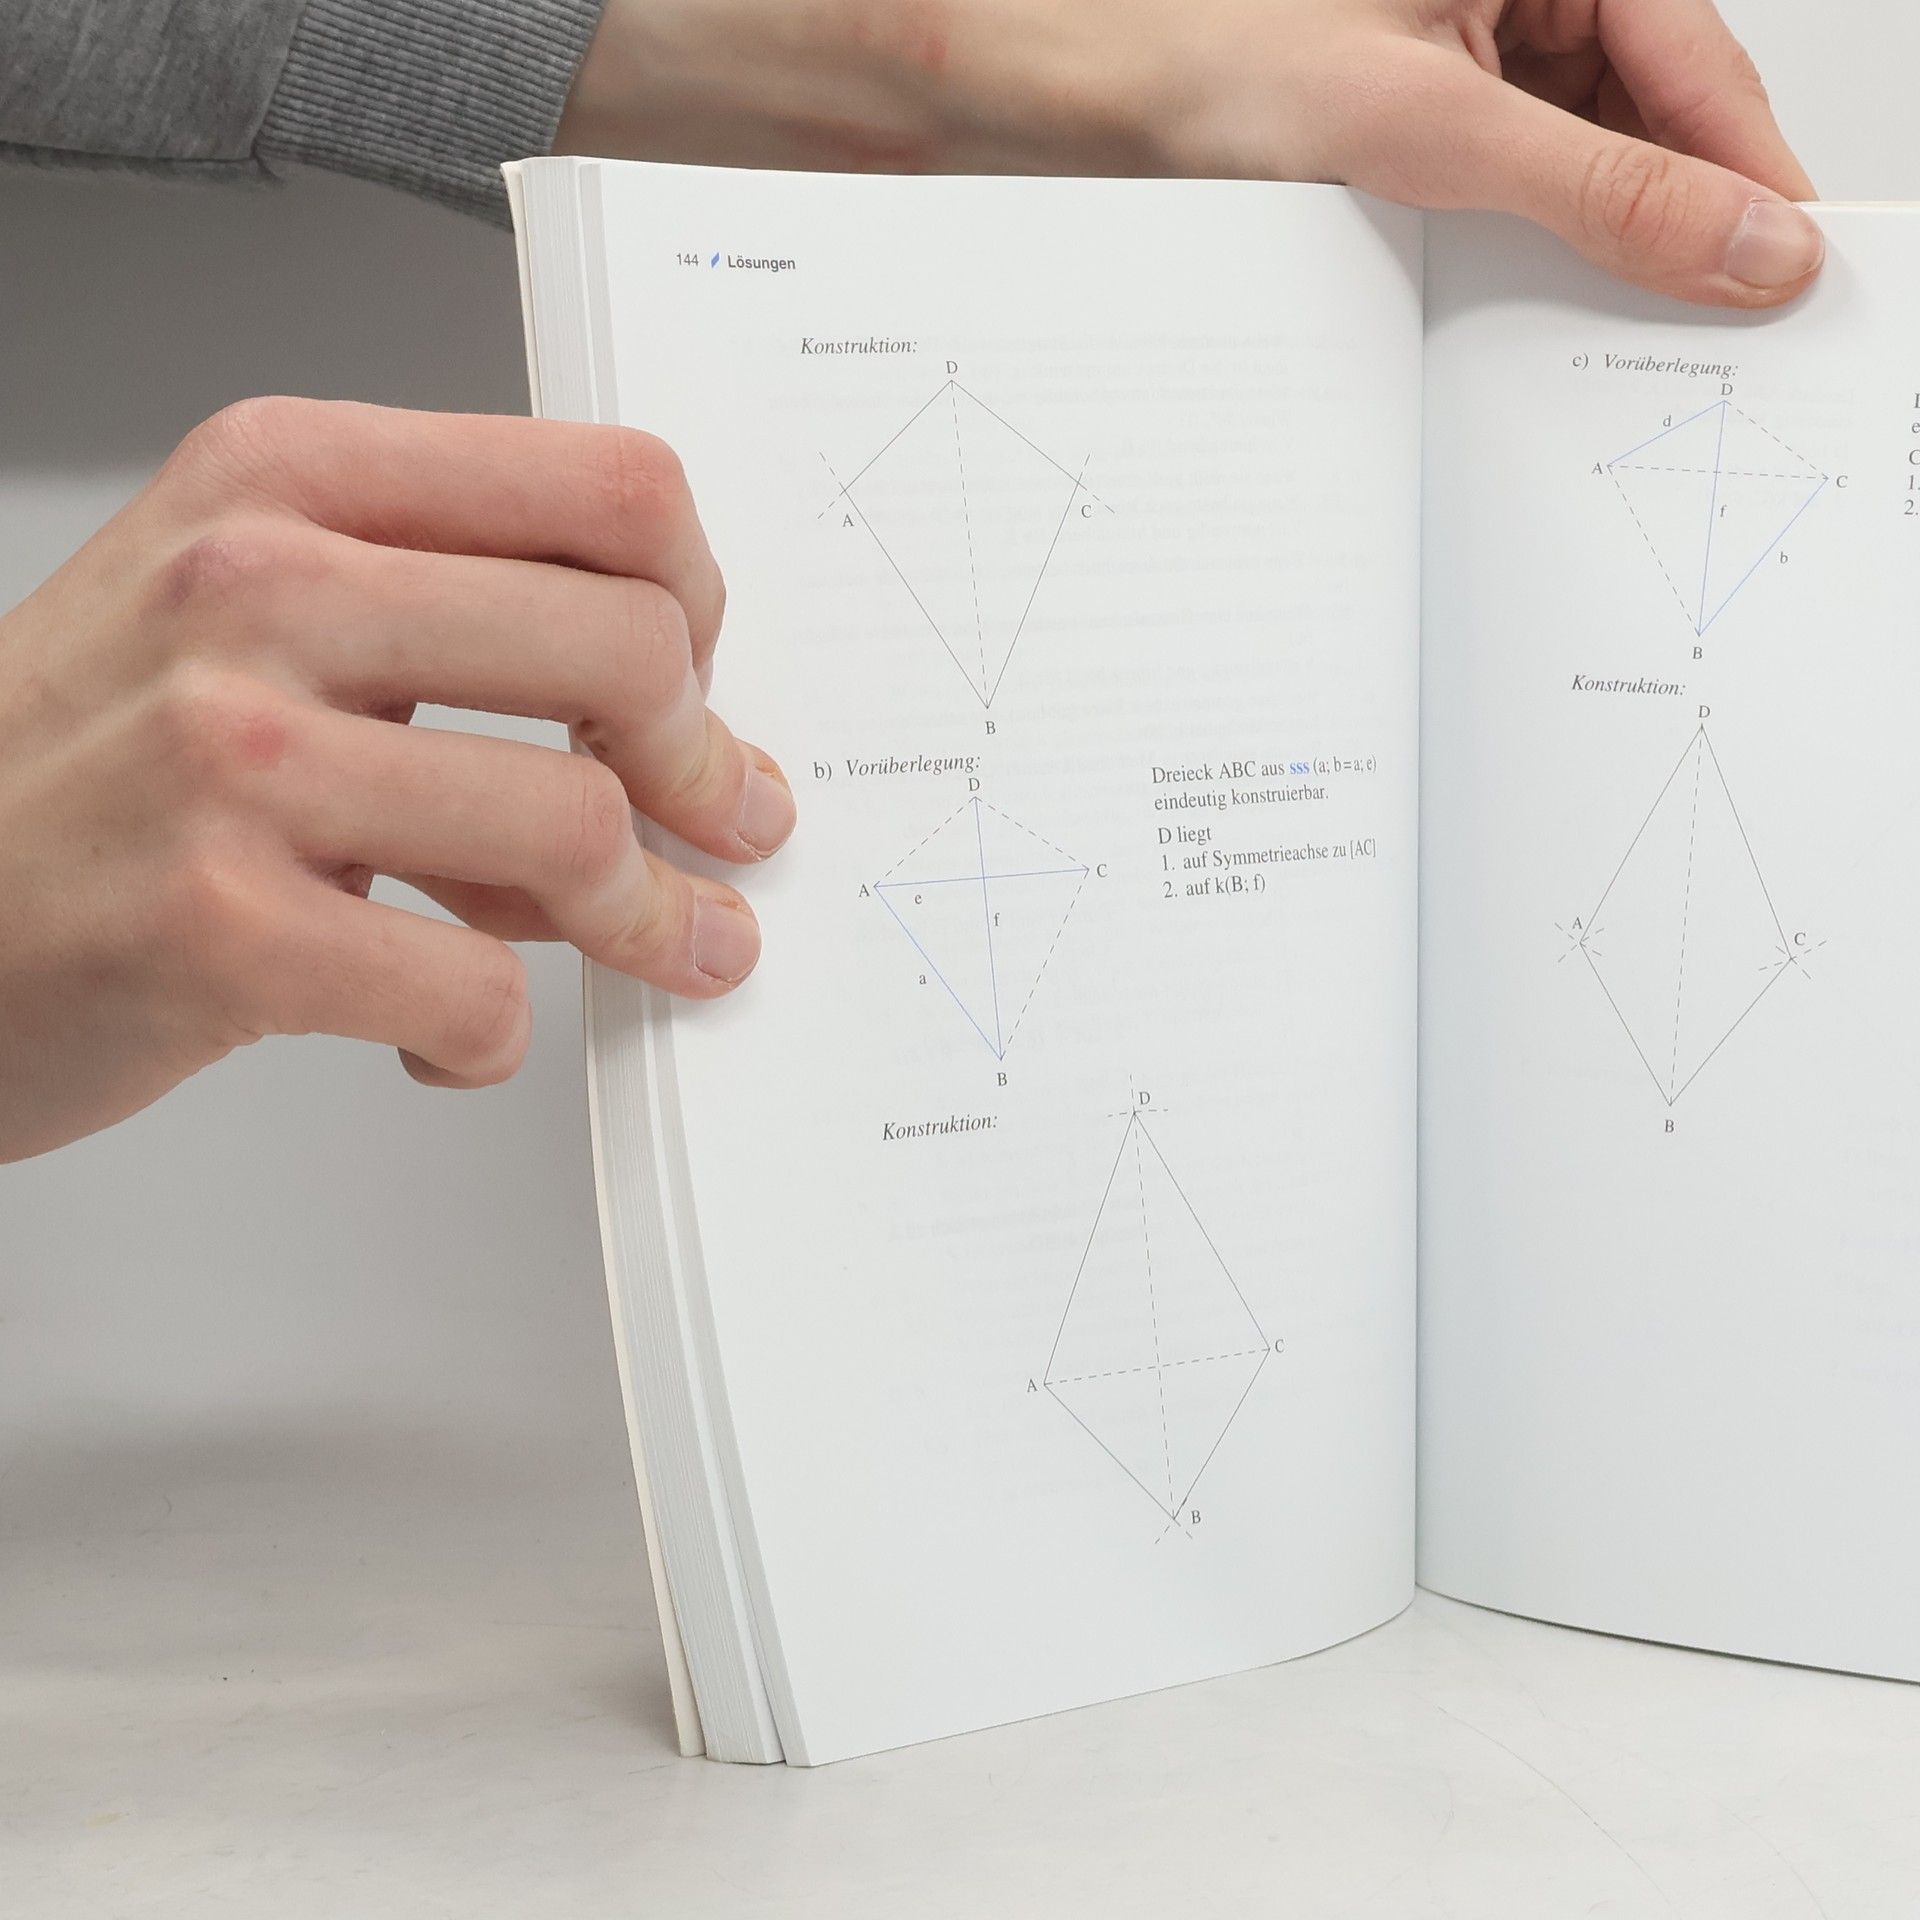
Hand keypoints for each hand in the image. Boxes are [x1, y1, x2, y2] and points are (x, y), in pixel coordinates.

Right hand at [0, 400, 794, 1162]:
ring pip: (577, 824)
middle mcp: (260, 592)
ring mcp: (232, 758)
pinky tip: (451, 1034)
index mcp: (290, 480)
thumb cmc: (76, 763)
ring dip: (643, 917)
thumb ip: (441, 617)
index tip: (699, 682)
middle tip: (718, 827)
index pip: (608, 487)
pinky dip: (492, 1036)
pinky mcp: (220, 928)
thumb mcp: (244, 612)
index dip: (699, 601)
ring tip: (646, 944)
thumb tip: (670, 711)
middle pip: (632, 648)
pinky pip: (472, 990)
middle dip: (705, 768)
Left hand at [558, 0, 1820, 306]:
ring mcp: (1439, 64)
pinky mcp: (1383, 134)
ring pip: (1558, 172)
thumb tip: (1741, 239)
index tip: (1793, 277)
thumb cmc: (1183, 49)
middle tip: (1706, 346)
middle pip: (1634, 120)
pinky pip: (1480, 204)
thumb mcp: (1419, 122)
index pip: (1690, 60)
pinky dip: (1500, 270)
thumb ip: (1593, 186)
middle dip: (1662, 230)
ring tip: (1605, 357)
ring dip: (1577, 261)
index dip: (1745, 175)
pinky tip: (1506, 334)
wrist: (1034, 100)